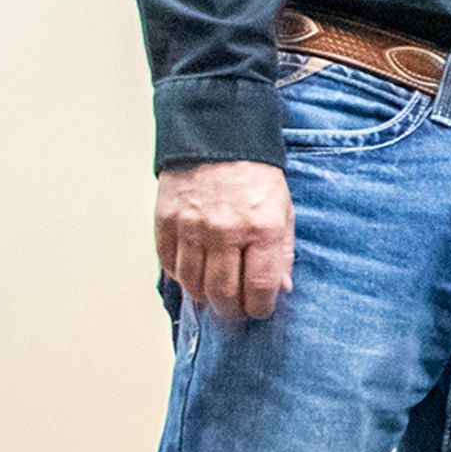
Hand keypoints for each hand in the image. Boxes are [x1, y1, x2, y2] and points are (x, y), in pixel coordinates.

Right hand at [155, 161, 295, 319]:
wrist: (217, 139)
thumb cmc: (256, 177)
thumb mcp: (284, 212)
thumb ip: (282, 253)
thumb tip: (280, 289)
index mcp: (262, 228)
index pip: (259, 286)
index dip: (260, 307)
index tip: (260, 310)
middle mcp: (225, 231)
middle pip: (223, 292)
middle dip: (232, 310)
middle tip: (235, 312)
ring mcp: (192, 227)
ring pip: (193, 283)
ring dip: (204, 298)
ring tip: (214, 298)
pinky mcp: (166, 221)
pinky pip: (170, 264)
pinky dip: (181, 277)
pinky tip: (192, 278)